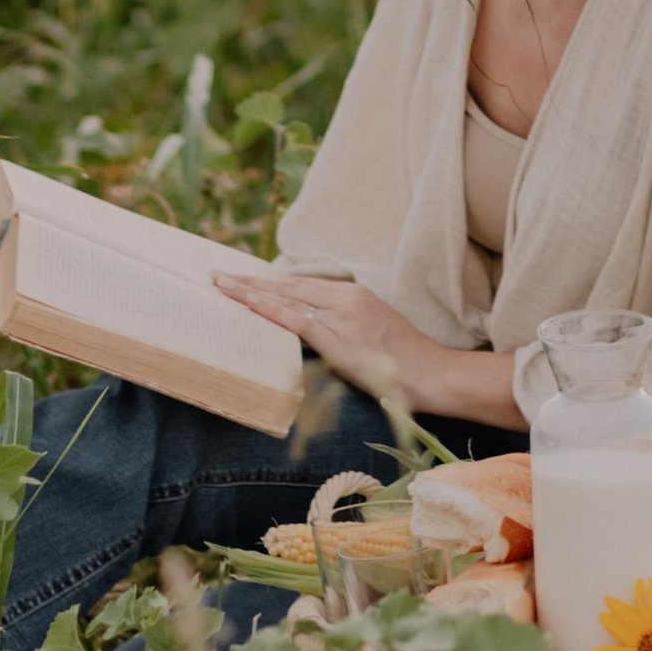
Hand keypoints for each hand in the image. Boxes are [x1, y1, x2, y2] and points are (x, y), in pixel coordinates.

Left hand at [216, 269, 483, 417]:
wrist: (434, 375)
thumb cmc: (406, 365)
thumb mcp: (371, 337)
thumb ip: (342, 331)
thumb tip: (311, 337)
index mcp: (354, 295)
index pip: (301, 284)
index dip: (269, 281)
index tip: (241, 277)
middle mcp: (347, 298)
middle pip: (288, 285)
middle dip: (250, 281)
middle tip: (217, 275)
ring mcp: (344, 315)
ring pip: (287, 298)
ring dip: (251, 291)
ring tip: (221, 286)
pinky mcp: (342, 338)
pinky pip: (298, 320)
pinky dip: (269, 310)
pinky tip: (248, 304)